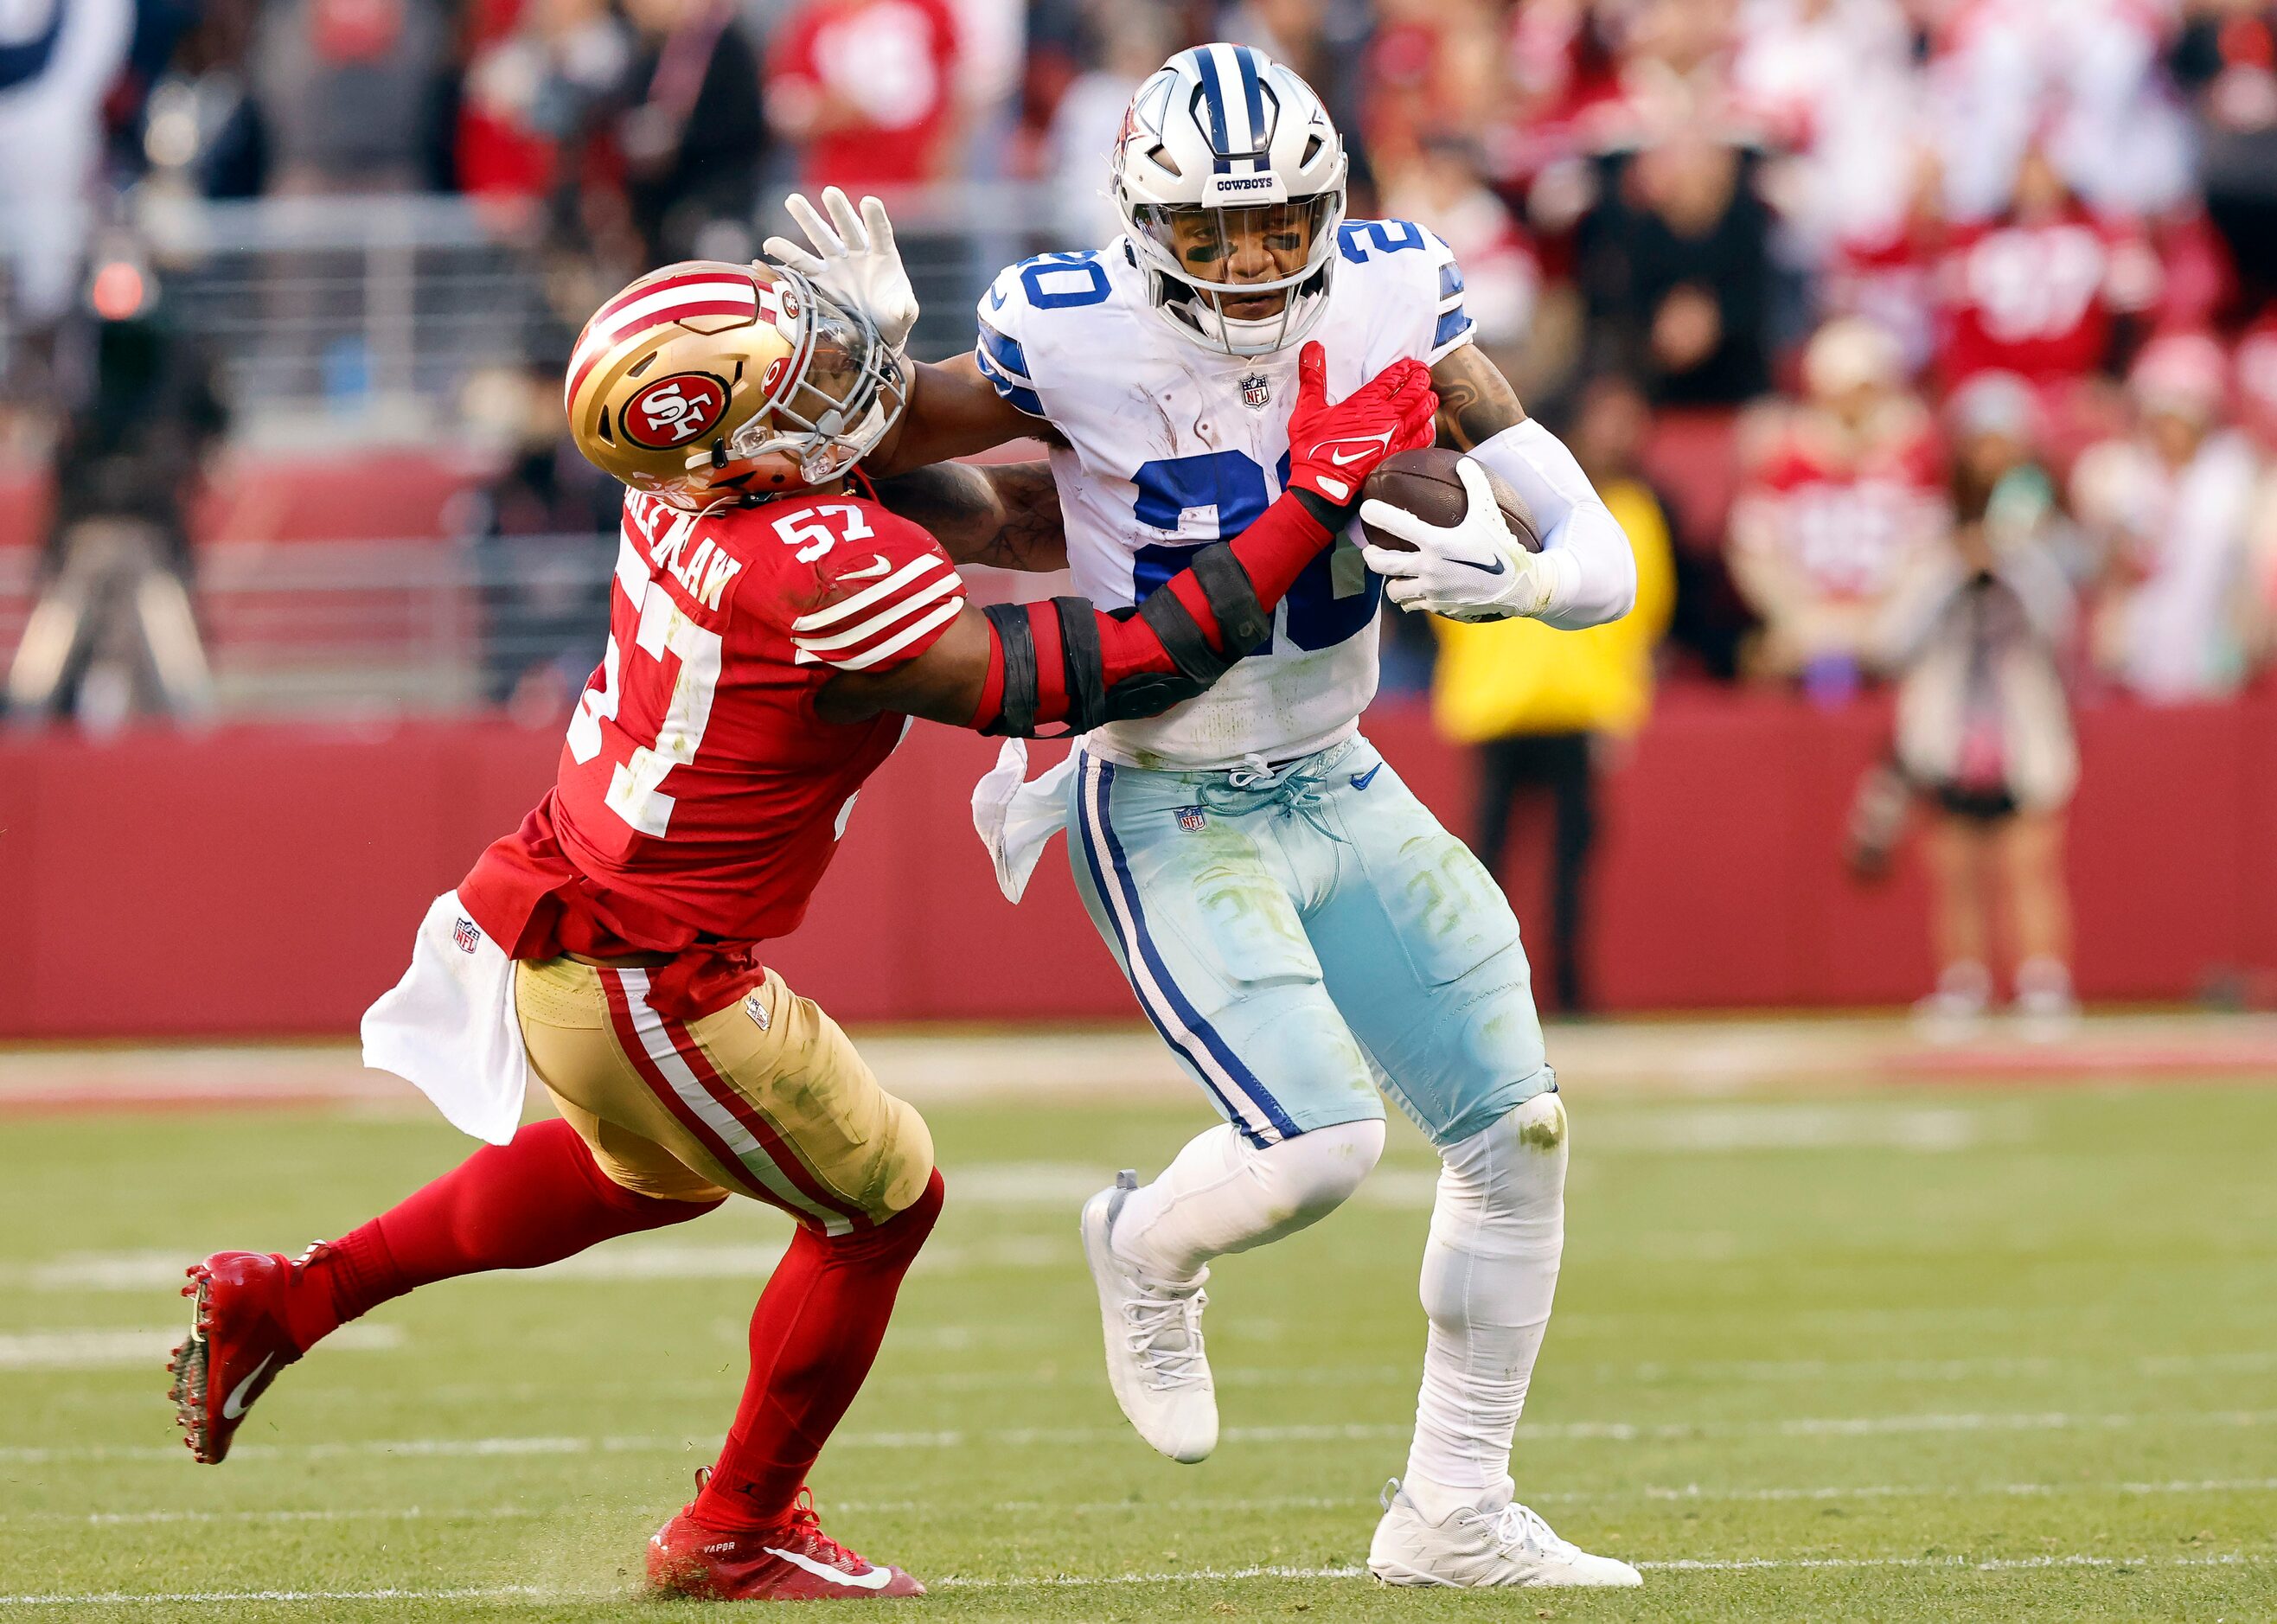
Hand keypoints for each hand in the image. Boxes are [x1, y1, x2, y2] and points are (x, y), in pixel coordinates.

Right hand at [762, 187, 918, 355]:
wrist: (875, 330)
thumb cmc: (894, 317)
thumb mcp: (904, 315)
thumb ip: (904, 309)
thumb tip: (903, 307)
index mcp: (884, 257)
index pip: (880, 233)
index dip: (875, 219)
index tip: (869, 202)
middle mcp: (858, 253)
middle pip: (848, 228)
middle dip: (839, 211)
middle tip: (830, 192)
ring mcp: (838, 263)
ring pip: (822, 237)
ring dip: (808, 219)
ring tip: (792, 200)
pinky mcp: (821, 277)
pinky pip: (801, 264)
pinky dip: (786, 254)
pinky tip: (770, 244)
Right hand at [1283, 343, 1437, 509]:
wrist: (1322, 487)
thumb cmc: (1314, 450)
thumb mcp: (1308, 410)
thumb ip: (1312, 377)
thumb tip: (1312, 349)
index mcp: (1365, 403)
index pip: (1393, 378)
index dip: (1404, 368)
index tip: (1409, 364)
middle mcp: (1385, 418)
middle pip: (1414, 391)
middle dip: (1421, 379)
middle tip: (1422, 373)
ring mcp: (1395, 437)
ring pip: (1422, 412)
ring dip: (1427, 400)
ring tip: (1428, 394)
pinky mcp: (1398, 455)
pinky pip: (1422, 439)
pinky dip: (1427, 429)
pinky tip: (1425, 425)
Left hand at [1359, 455, 1558, 620]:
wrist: (1519, 588)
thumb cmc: (1504, 548)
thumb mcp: (1490, 513)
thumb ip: (1476, 485)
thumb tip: (1463, 461)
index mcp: (1437, 542)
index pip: (1396, 525)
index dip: (1376, 514)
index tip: (1365, 508)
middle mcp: (1428, 568)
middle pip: (1382, 564)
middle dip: (1370, 556)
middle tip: (1370, 550)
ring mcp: (1432, 591)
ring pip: (1394, 591)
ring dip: (1391, 581)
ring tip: (1395, 575)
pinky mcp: (1438, 607)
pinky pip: (1413, 605)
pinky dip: (1410, 598)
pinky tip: (1415, 590)